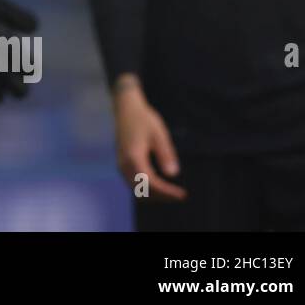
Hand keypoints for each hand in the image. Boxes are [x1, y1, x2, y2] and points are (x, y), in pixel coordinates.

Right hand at [113, 77, 185, 201]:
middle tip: (180, 196)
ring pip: (136, 189)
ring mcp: (121, 164)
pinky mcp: (122, 163)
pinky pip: (133, 183)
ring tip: (171, 193)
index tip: (183, 194)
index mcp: (134, 157)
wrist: (125, 108)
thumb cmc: (143, 119)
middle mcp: (124, 164)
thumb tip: (173, 174)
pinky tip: (159, 185)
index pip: (151, 183)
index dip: (167, 192)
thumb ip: (166, 154)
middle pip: (142, 190)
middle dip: (161, 197)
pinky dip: (146, 188)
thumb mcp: (159, 134)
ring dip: (153, 194)